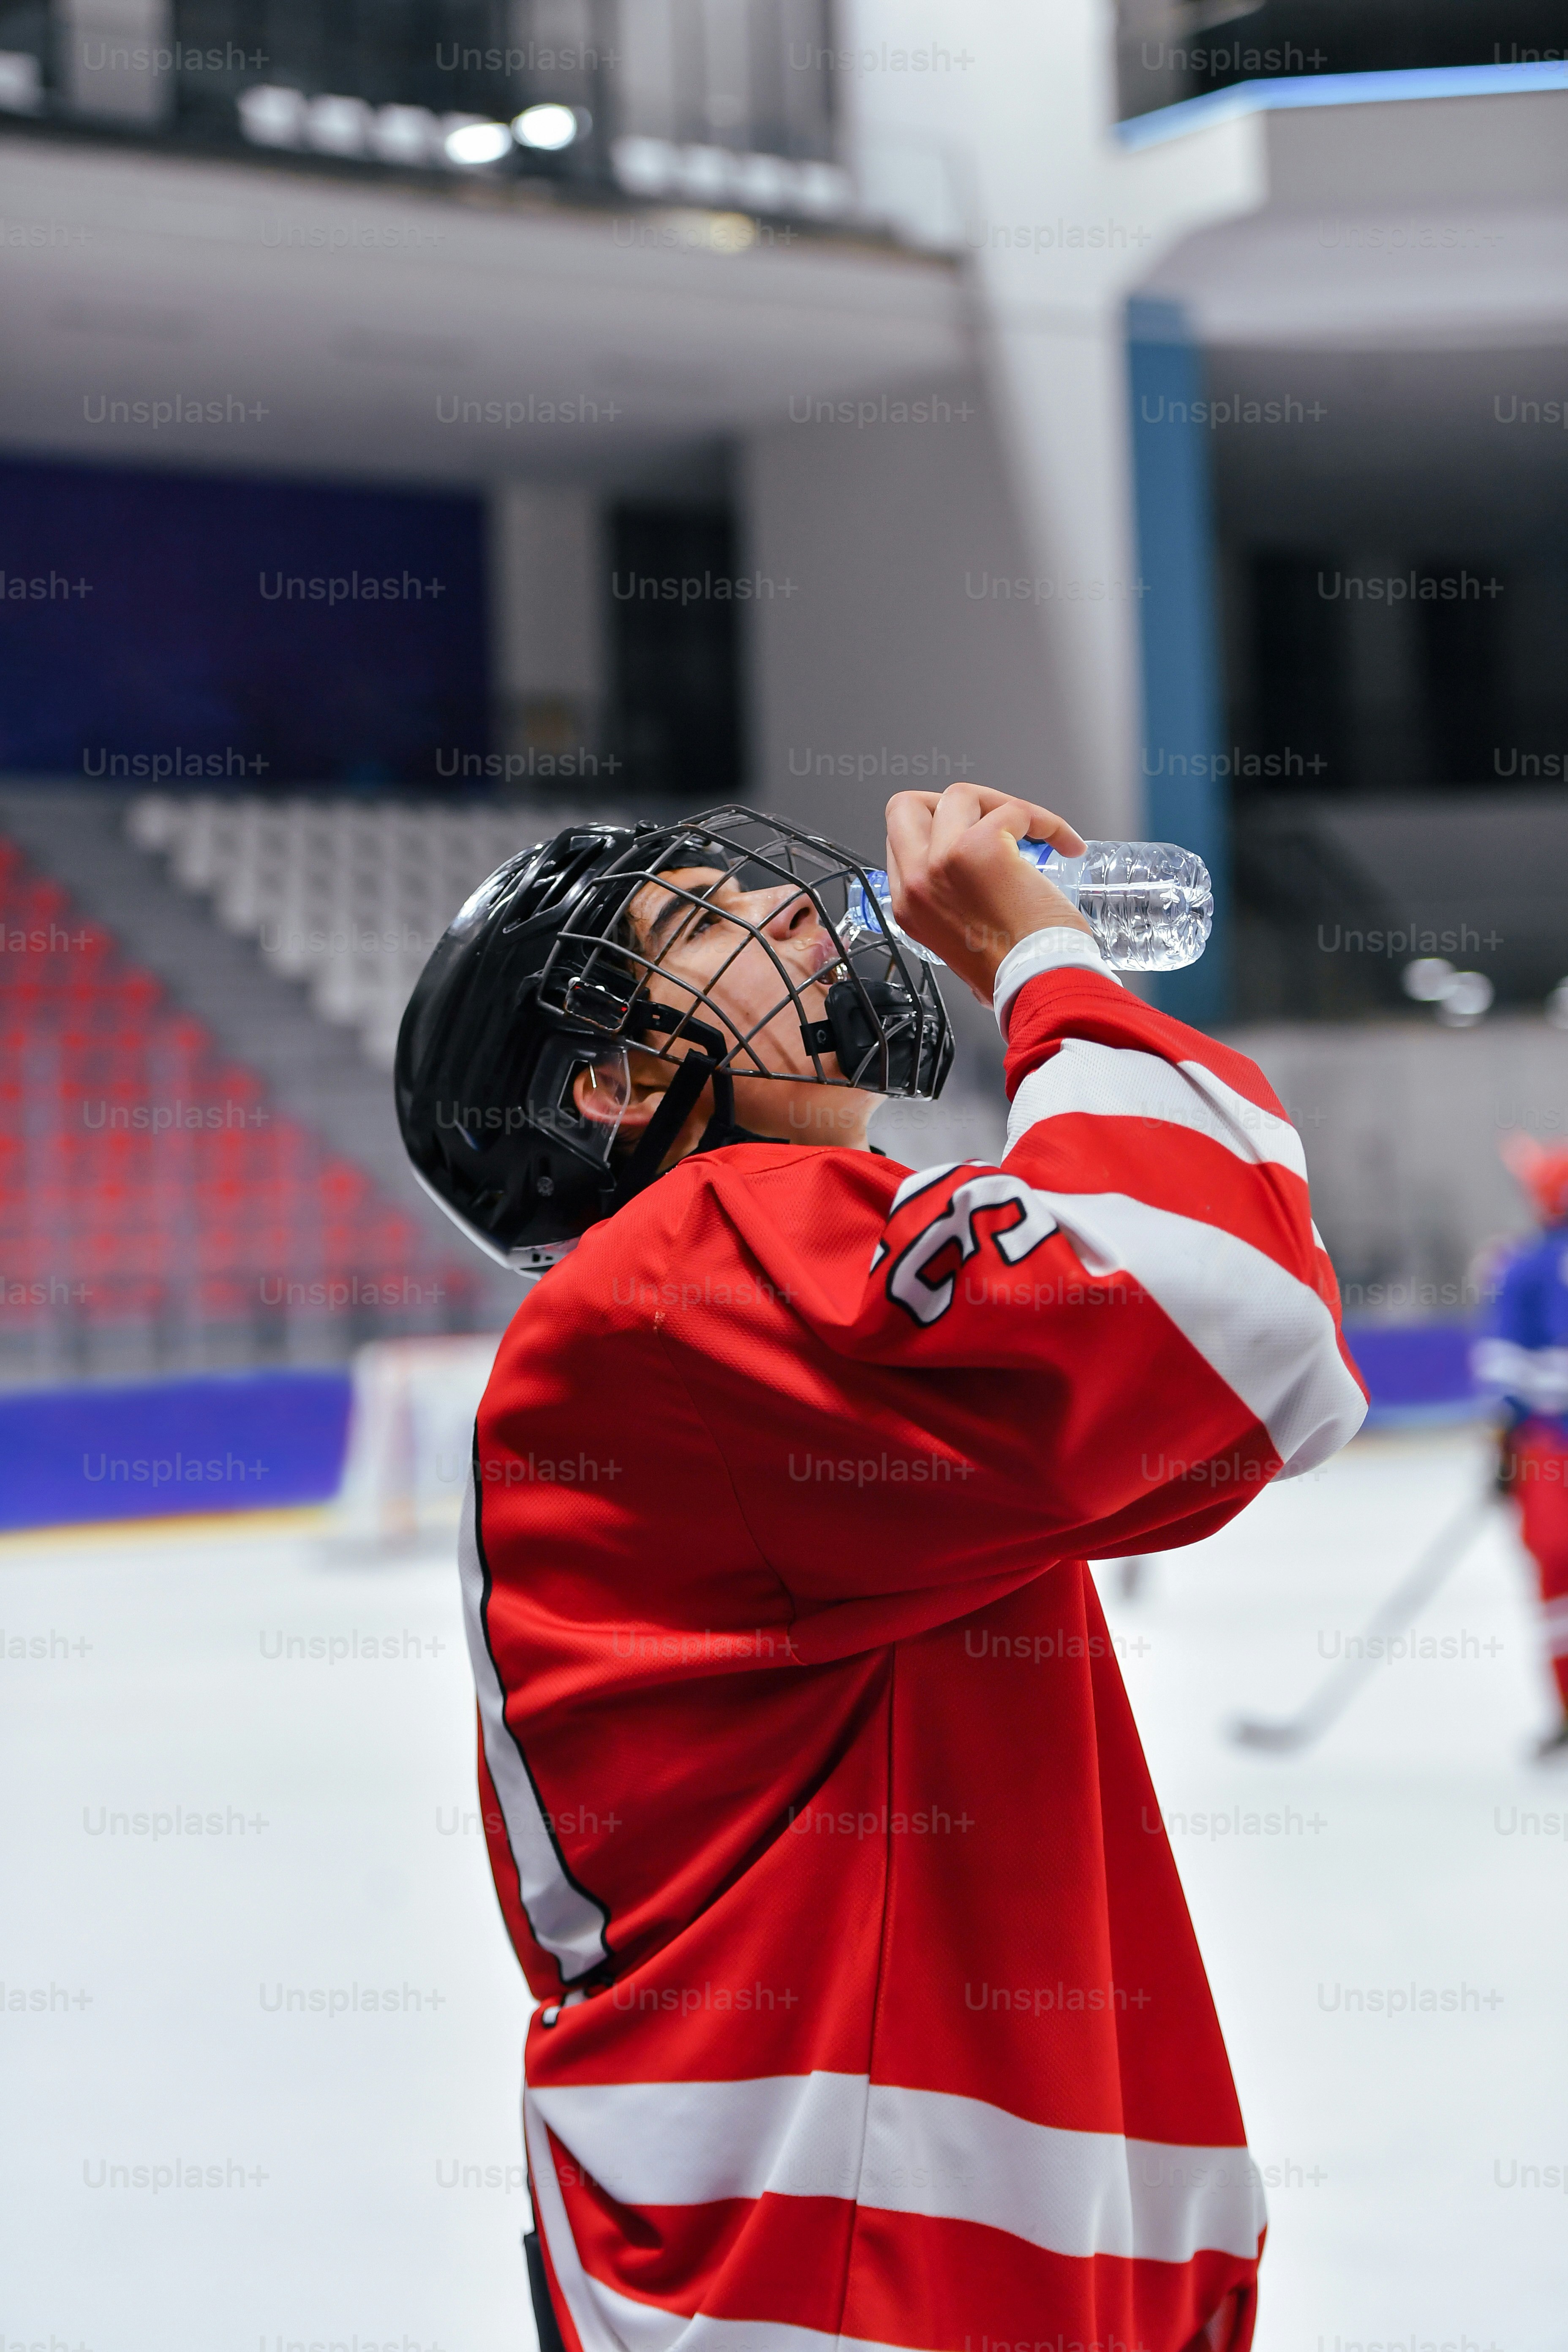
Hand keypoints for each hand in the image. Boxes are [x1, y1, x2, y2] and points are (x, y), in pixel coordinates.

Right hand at [884, 782, 1091, 1000]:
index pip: (900, 842)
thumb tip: (980, 889)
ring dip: (1003, 806)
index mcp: (909, 907)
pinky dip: (1046, 821)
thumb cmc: (1015, 974)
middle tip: (995, 819)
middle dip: (954, 805)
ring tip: (1035, 833)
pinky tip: (1065, 844)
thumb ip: (956, 913)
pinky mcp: (982, 847)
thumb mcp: (962, 947)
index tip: (974, 836)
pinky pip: (1014, 809)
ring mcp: (944, 860)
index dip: (939, 831)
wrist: (1039, 986)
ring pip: (960, 796)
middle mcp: (917, 881)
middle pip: (907, 807)